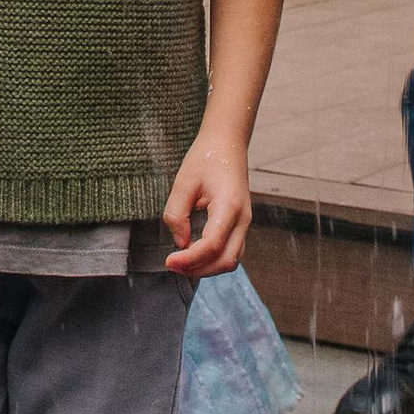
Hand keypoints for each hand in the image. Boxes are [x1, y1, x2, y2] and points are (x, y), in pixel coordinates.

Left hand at [163, 128, 253, 276]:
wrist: (227, 143)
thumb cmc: (206, 158)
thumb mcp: (183, 182)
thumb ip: (177, 213)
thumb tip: (180, 242)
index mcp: (229, 205)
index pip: (212, 245)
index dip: (190, 259)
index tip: (169, 261)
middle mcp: (243, 218)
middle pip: (227, 260)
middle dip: (199, 269)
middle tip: (173, 264)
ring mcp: (245, 222)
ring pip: (231, 260)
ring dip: (207, 267)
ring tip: (181, 262)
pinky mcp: (240, 224)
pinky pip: (231, 251)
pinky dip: (213, 259)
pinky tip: (193, 253)